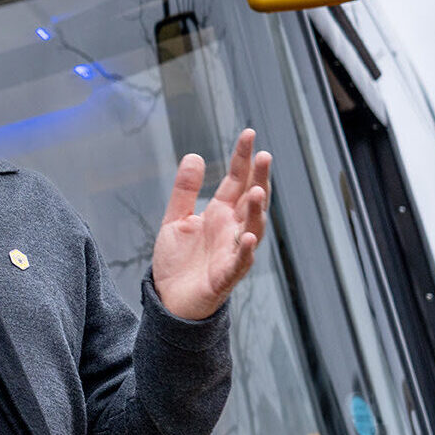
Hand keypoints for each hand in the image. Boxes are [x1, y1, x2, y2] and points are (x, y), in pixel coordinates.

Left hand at [152, 129, 271, 320]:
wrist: (170, 300)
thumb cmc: (178, 261)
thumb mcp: (175, 219)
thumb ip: (185, 190)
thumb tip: (194, 156)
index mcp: (221, 214)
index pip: (236, 181)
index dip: (243, 159)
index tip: (248, 134)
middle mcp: (232, 230)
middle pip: (251, 200)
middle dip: (259, 179)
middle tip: (264, 155)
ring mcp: (232, 252)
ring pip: (252, 229)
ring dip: (256, 211)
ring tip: (257, 191)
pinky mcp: (225, 276)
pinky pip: (239, 263)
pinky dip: (245, 251)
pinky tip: (248, 237)